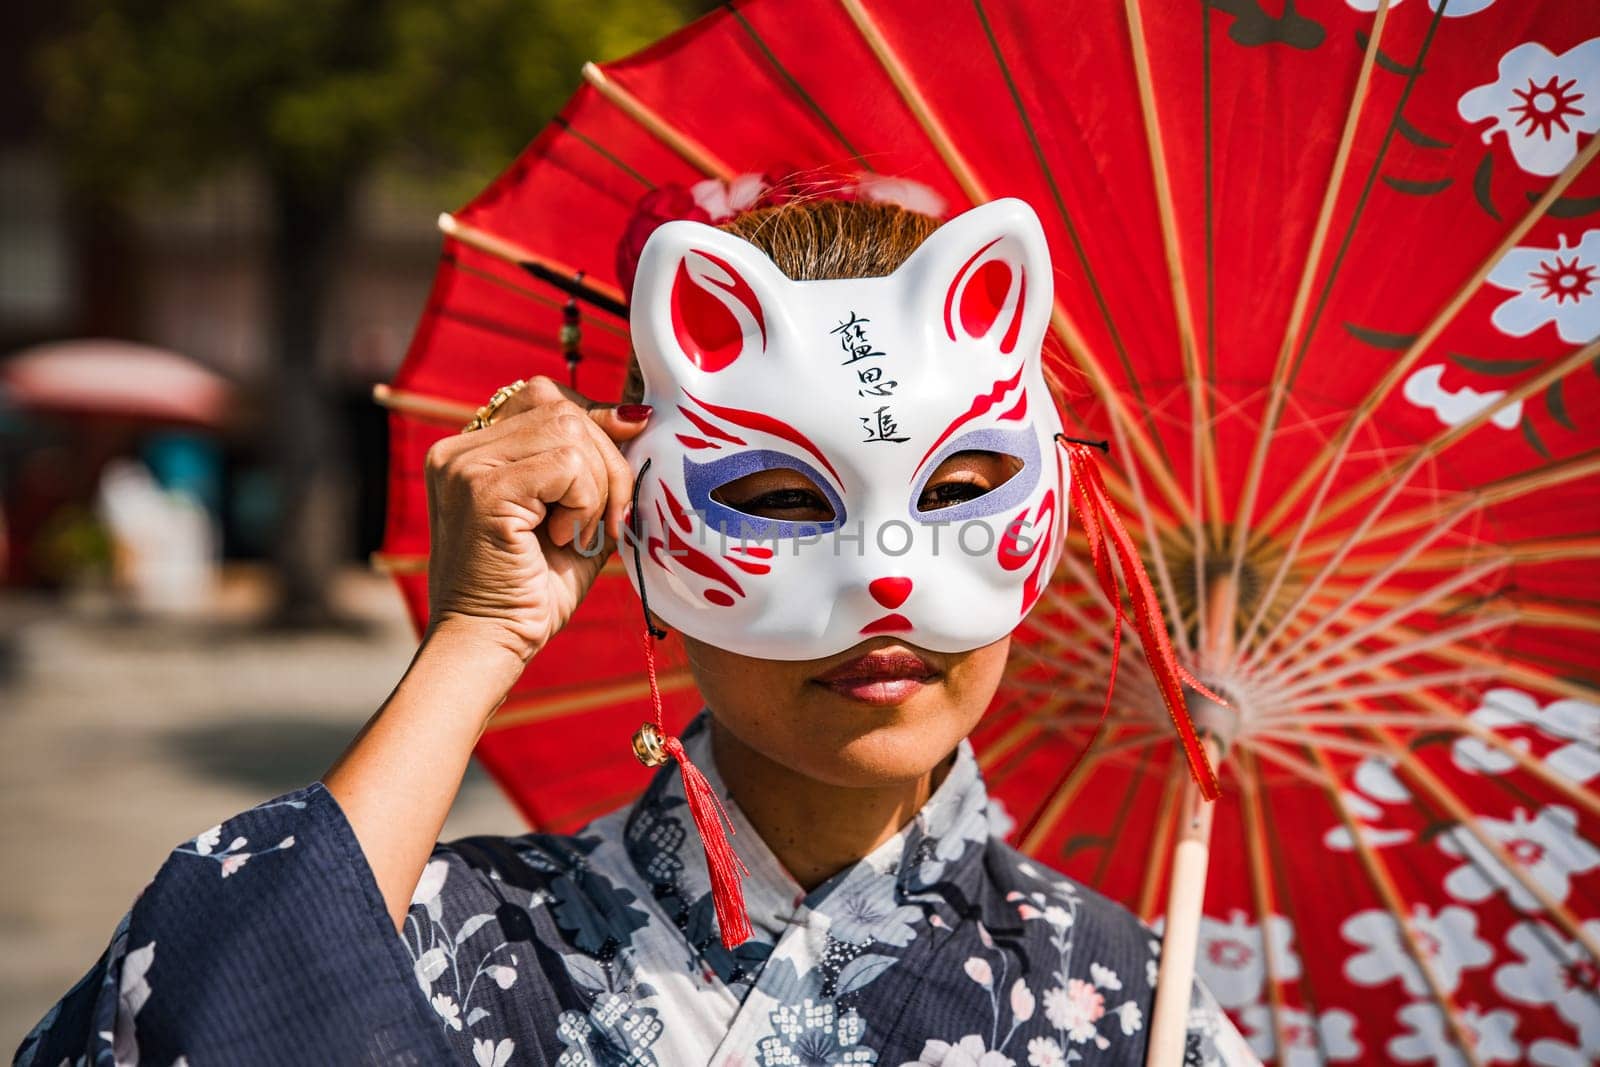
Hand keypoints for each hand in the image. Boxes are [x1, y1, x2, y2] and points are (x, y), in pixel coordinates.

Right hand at [422, 376, 650, 665]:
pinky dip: (585, 503)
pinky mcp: (482, 488)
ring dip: (597, 487)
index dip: (594, 420)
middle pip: (563, 408)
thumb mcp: (575, 515)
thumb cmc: (534, 592)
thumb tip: (636, 415)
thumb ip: (595, 466)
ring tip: (577, 533)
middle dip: (607, 460)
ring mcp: (466, 465)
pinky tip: (562, 539)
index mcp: (473, 450)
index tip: (620, 463)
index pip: (544, 396)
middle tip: (608, 519)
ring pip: (570, 431)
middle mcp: (459, 449)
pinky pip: (567, 464)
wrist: (492, 645)